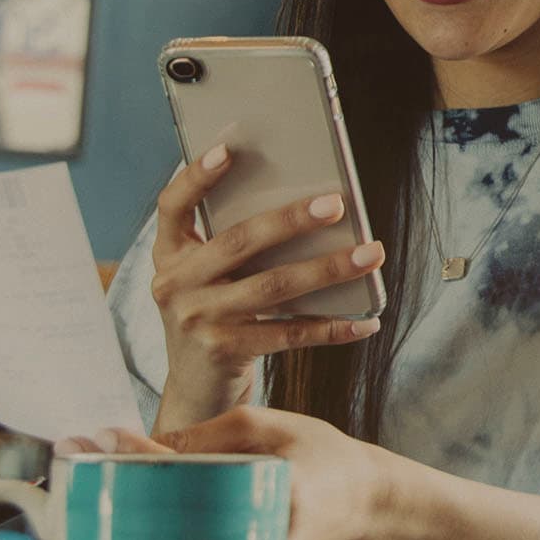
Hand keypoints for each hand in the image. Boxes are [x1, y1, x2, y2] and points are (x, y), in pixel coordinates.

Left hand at [99, 407, 394, 539]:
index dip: (140, 454)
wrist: (365, 509)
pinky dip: (151, 528)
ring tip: (88, 475)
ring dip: (128, 508)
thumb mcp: (275, 427)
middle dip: (117, 484)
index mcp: (279, 493)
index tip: (98, 436)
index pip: (192, 473)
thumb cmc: (325, 461)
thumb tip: (143, 443)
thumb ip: (212, 433)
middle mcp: (261, 537)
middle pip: (171, 518)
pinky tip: (123, 501)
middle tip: (73, 457)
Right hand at [149, 145, 386, 384]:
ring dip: (328, 269)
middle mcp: (175, 284)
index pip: (172, 205)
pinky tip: (366, 320)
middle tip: (337, 203)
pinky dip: (332, 327)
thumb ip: (232, 244)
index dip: (196, 176)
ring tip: (370, 253)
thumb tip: (304, 204)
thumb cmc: (215, 315)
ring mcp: (197, 320)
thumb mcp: (206, 277)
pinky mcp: (225, 351)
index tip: (229, 149)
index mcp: (169, 255)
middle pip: (238, 242)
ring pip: (272, 286)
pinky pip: (289, 334)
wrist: (196, 390)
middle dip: (291, 220)